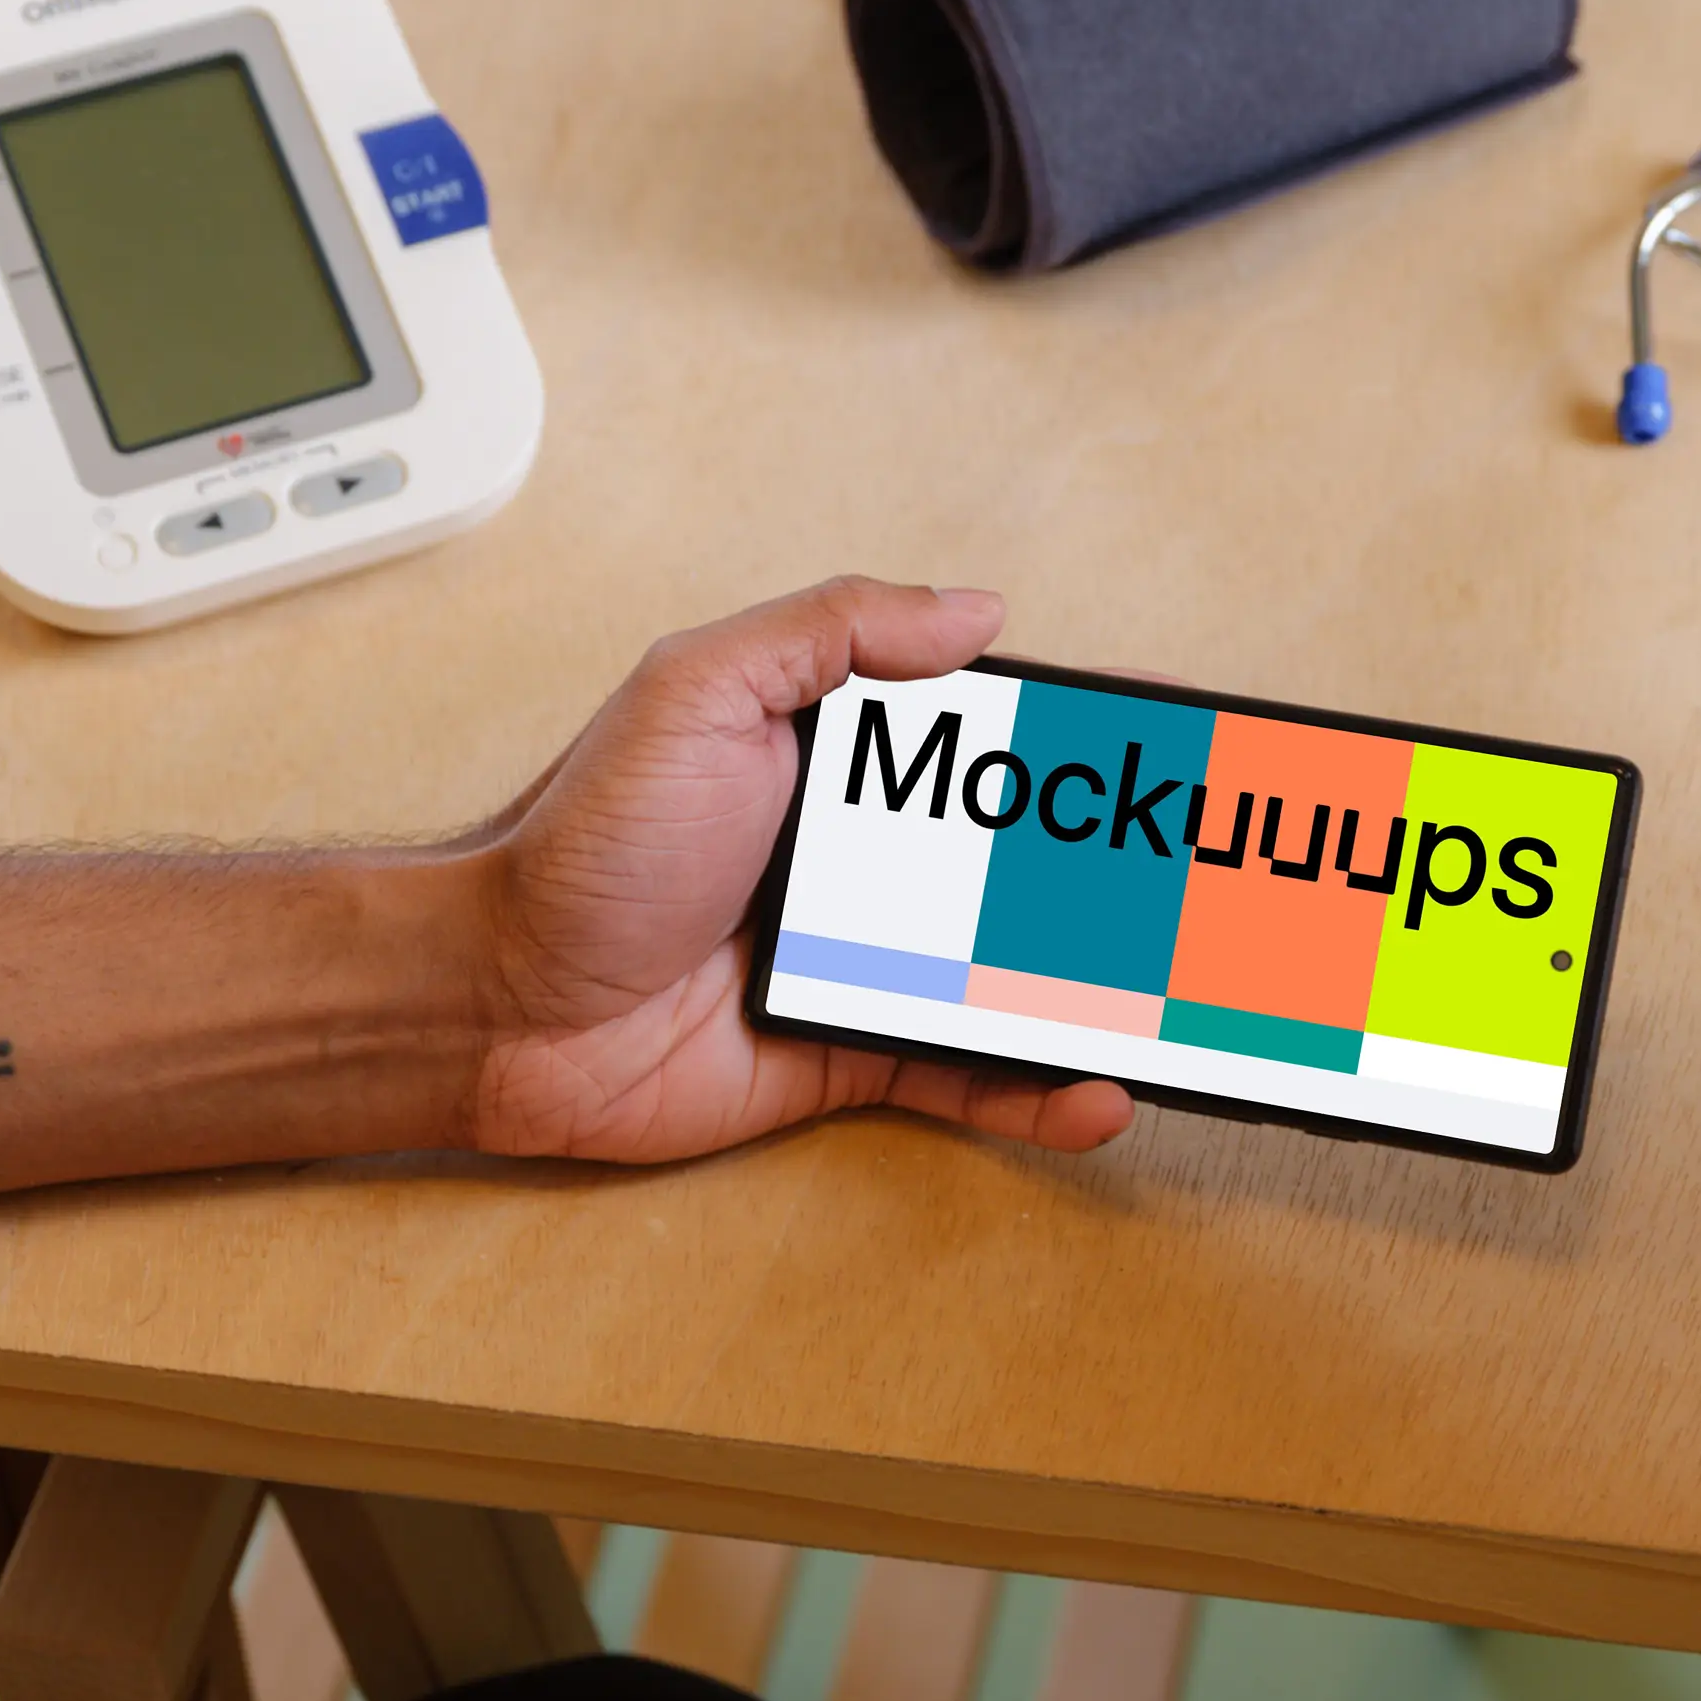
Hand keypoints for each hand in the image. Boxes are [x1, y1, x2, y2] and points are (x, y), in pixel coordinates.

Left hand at [449, 579, 1133, 1165]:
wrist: (496, 1000)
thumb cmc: (579, 842)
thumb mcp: (699, 690)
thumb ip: (832, 633)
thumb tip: (972, 609)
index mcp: (837, 755)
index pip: (987, 742)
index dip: (1078, 746)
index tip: (1165, 746)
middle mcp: (861, 856)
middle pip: (1020, 862)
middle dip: (1116, 875)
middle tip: (1204, 885)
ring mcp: (861, 960)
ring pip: (1012, 977)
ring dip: (1097, 990)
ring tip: (1177, 999)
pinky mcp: (843, 1054)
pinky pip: (962, 1076)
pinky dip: (1033, 1090)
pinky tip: (1093, 1091)